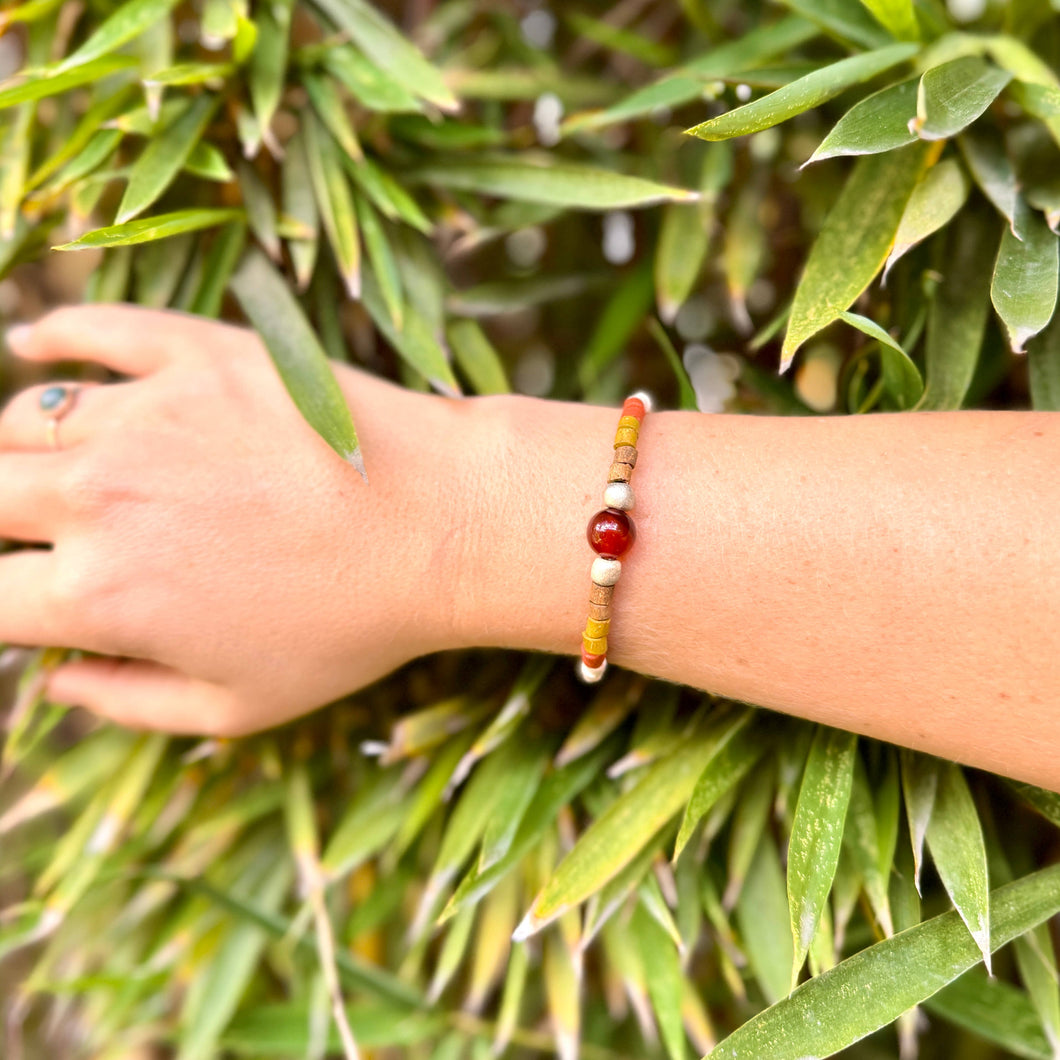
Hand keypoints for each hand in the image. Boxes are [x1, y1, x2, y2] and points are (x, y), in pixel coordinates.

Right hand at [0, 305, 476, 734]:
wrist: (444, 525)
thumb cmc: (351, 628)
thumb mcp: (240, 706)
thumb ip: (128, 701)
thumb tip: (55, 682)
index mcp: (97, 594)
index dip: (1, 604)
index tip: (26, 597)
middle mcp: (97, 496)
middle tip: (35, 532)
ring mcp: (145, 413)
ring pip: (24, 418)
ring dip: (22, 449)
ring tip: (49, 464)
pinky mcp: (196, 353)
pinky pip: (93, 329)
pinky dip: (51, 335)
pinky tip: (35, 343)